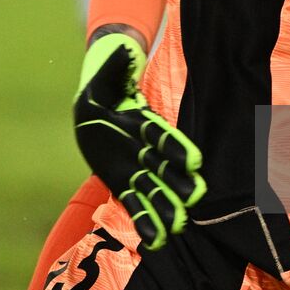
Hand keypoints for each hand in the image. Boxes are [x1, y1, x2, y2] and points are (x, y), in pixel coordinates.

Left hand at [73, 32, 205, 250]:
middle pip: (163, 167)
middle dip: (176, 182)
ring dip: (164, 207)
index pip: (160, 136)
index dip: (174, 148)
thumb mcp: (104, 76)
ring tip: (177, 226)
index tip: (191, 161)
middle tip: (195, 198)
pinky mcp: (123, 182)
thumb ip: (116, 66)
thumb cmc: (103, 88)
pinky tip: (156, 239)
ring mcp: (135, 167)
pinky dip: (145, 220)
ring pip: (153, 189)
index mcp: (142, 121)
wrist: (94, 108)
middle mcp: (144, 148)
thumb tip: (124, 49)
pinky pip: (134, 203)